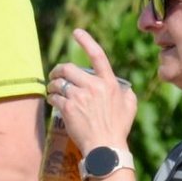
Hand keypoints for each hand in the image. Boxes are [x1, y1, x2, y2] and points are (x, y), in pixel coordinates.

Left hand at [51, 30, 137, 152]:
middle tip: (56, 75)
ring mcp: (80, 97)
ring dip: (53, 85)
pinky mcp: (68, 108)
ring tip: (53, 90)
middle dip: (59, 70)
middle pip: (69, 68)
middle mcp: (94, 86)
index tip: (76, 32)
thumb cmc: (118, 129)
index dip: (86, 41)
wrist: (106, 148)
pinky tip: (53, 102)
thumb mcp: (130, 107)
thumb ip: (126, 92)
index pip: (97, 55)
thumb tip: (122, 86)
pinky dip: (51, 98)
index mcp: (109, 83)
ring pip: (58, 82)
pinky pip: (54, 97)